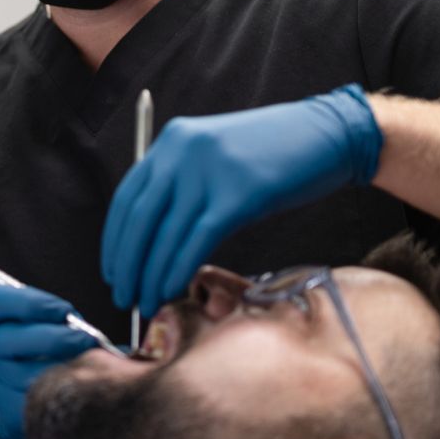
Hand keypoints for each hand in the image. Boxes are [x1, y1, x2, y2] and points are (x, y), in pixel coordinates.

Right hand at [0, 284, 96, 438]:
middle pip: (9, 339)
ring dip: (60, 368)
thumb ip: (66, 321)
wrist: (22, 392)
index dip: (29, 302)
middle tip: (84, 339)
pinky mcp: (8, 408)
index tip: (63, 310)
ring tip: (85, 364)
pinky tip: (78, 386)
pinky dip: (60, 392)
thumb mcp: (50, 324)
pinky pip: (35, 400)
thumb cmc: (46, 348)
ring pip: (23, 374)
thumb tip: (98, 337)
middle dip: (53, 338)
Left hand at [101, 85, 383, 319]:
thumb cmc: (273, 153)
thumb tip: (152, 241)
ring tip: (146, 302)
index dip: (115, 240)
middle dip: (127, 264)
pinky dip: (177, 270)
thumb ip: (182, 184)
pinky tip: (172, 289)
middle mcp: (183, 151)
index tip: (113, 270)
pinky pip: (195, 240)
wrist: (326, 135)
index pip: (127, 197)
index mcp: (172, 140)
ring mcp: (209, 171)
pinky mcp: (236, 194)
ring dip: (150, 275)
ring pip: (164, 234)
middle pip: (139, 219)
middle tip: (124, 296)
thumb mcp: (216, 157)